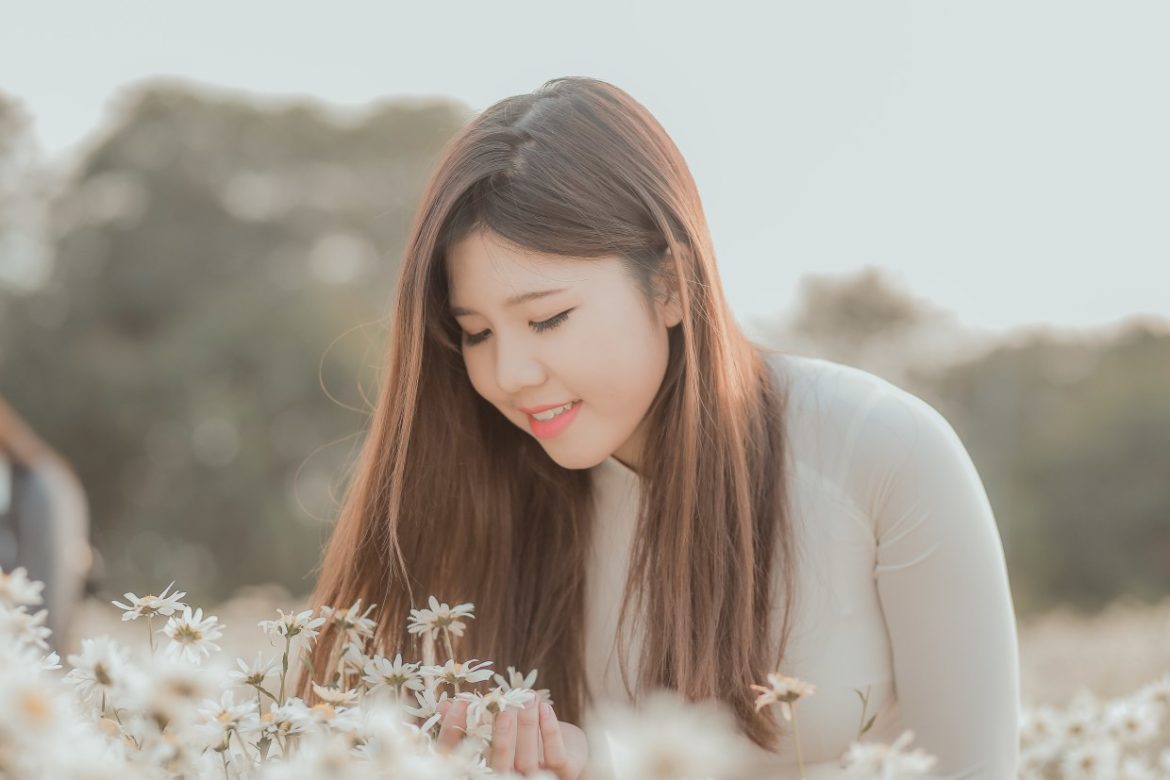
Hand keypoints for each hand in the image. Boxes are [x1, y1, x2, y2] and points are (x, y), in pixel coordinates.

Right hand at [435, 697, 588, 778]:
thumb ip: (475, 719)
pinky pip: (555, 755)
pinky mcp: (564, 772)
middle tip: (503, 708)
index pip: (464, 758)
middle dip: (501, 735)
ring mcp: (535, 778)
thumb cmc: (524, 735)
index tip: (459, 704)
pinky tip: (545, 707)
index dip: (457, 733)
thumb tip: (444, 705)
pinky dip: (550, 730)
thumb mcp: (499, 726)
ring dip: (528, 725)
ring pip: (527, 759)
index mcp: (488, 768)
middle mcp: (508, 778)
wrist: (569, 747)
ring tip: (527, 697)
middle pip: (498, 762)